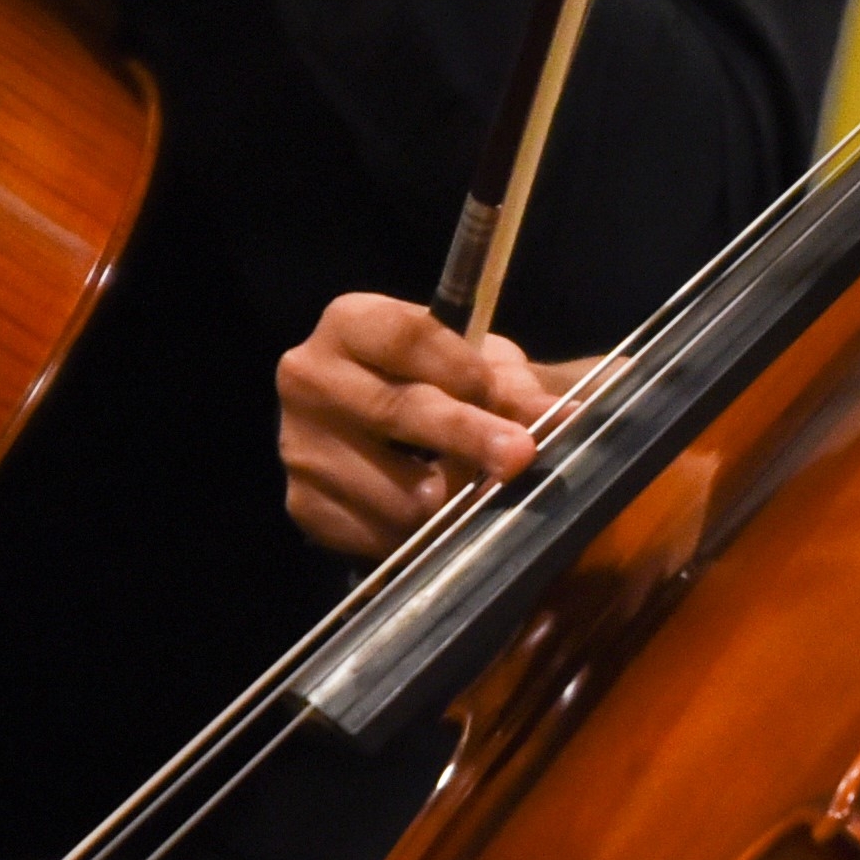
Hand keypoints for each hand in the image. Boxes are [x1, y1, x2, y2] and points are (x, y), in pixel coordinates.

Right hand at [277, 293, 571, 555]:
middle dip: (465, 437)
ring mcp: (298, 445)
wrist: (400, 431)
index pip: (408, 339)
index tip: (507, 397)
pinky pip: (372, 532)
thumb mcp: (482, 367)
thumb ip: (517, 387)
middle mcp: (308, 376)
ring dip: (449, 501)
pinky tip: (447, 525)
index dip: (463, 369)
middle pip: (395, 409)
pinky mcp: (302, 504)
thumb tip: (561, 417)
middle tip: (519, 457)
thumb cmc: (445, 381)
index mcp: (350, 322)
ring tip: (487, 498)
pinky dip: (420, 537)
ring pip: (389, 485)